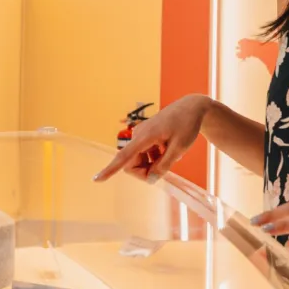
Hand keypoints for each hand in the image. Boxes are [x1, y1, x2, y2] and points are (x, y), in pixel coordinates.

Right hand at [93, 95, 209, 183]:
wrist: (192, 108)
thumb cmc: (187, 126)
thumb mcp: (179, 148)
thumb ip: (165, 165)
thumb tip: (151, 180)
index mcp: (146, 136)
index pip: (124, 156)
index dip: (110, 169)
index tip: (96, 179)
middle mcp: (138, 135)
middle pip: (132, 164)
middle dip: (146, 171)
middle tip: (166, 169)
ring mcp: (140, 135)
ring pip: (138, 161)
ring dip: (152, 164)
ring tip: (170, 154)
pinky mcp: (144, 136)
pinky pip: (144, 154)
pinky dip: (154, 157)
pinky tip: (167, 150)